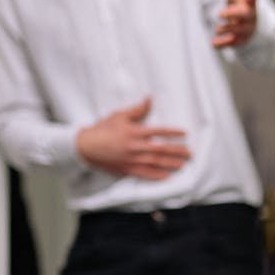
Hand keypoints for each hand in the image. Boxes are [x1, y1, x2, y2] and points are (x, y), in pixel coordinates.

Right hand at [76, 97, 190, 178]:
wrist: (84, 147)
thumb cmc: (102, 129)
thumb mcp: (119, 116)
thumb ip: (137, 109)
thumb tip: (149, 98)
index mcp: (134, 132)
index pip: (158, 132)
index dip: (173, 133)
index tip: (185, 134)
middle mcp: (135, 147)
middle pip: (161, 149)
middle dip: (177, 152)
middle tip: (190, 153)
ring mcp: (131, 159)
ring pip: (155, 163)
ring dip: (170, 164)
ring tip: (182, 164)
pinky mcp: (126, 169)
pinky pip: (144, 174)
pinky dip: (156, 175)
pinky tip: (166, 176)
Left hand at [213, 0, 258, 47]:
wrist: (248, 21)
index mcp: (249, 1)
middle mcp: (249, 15)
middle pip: (244, 15)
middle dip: (234, 14)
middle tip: (221, 13)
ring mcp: (244, 28)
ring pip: (238, 30)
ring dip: (228, 29)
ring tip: (217, 28)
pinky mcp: (238, 39)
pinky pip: (231, 43)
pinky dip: (223, 44)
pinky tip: (213, 44)